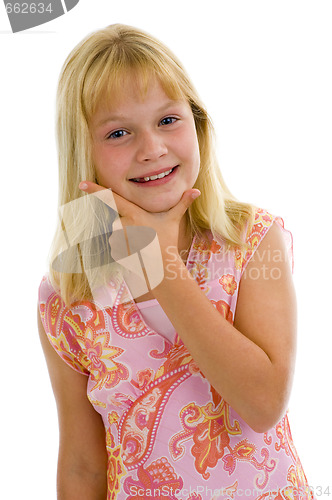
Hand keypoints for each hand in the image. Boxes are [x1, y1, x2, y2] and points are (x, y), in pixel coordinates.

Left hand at [78, 181, 200, 256]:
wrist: (162, 267)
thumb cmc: (167, 241)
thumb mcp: (173, 220)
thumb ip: (183, 204)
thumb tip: (197, 190)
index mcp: (134, 213)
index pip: (111, 198)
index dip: (95, 190)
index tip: (81, 184)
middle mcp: (123, 224)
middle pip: (116, 220)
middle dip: (125, 227)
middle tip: (140, 235)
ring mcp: (118, 239)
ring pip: (115, 234)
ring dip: (124, 238)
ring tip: (139, 245)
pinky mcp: (115, 251)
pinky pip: (114, 246)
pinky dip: (122, 249)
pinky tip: (135, 253)